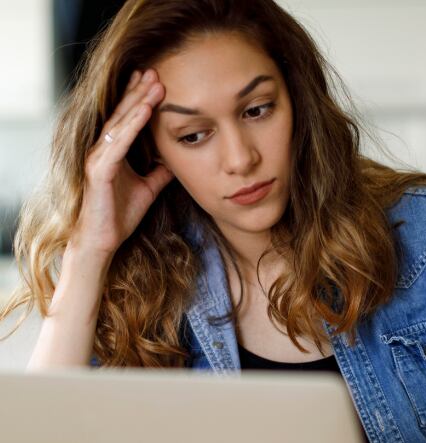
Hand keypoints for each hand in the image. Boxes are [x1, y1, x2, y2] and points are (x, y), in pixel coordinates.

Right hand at [75, 68, 172, 256]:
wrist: (104, 240)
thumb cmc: (121, 214)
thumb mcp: (149, 187)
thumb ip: (161, 172)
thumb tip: (178, 160)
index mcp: (114, 151)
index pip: (128, 118)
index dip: (141, 99)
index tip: (157, 81)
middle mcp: (103, 149)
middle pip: (123, 114)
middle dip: (140, 91)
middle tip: (156, 71)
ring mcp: (99, 157)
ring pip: (121, 123)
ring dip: (138, 101)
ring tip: (155, 83)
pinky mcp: (99, 169)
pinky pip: (118, 142)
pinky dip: (133, 125)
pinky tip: (145, 110)